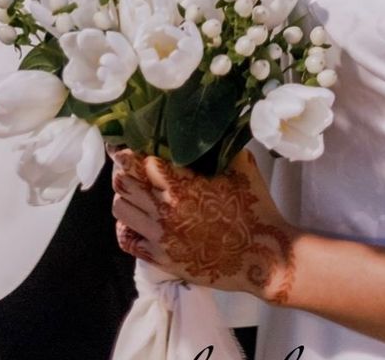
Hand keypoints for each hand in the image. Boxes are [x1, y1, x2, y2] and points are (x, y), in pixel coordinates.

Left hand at [110, 148, 298, 303]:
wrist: (263, 257)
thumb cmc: (255, 209)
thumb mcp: (242, 167)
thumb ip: (222, 145)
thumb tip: (213, 124)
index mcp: (182, 186)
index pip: (140, 162)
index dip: (132, 152)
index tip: (127, 146)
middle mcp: (166, 211)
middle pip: (124, 182)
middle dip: (124, 170)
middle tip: (128, 165)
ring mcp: (161, 237)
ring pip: (121, 208)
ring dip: (126, 196)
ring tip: (136, 192)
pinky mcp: (162, 259)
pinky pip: (126, 239)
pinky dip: (127, 225)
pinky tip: (139, 219)